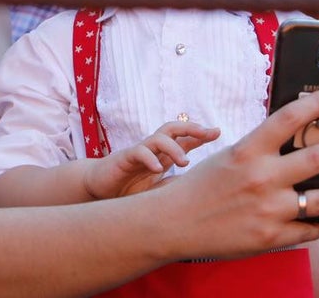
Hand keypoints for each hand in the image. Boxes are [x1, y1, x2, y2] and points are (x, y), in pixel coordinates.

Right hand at [84, 121, 220, 199]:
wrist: (100, 190)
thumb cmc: (130, 189)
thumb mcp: (158, 188)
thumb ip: (176, 184)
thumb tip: (202, 189)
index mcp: (163, 155)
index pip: (184, 139)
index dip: (201, 134)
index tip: (218, 132)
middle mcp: (152, 149)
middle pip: (173, 128)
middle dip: (191, 128)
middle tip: (208, 134)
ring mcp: (139, 151)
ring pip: (158, 138)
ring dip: (173, 147)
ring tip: (184, 163)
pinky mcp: (124, 158)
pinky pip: (138, 152)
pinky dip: (149, 159)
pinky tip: (156, 169)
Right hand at [155, 88, 318, 260]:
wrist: (174, 222)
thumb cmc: (202, 185)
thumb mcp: (230, 156)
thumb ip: (262, 149)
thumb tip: (297, 138)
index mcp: (248, 151)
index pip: (290, 118)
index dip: (318, 103)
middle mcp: (262, 177)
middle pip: (317, 157)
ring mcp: (268, 209)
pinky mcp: (270, 236)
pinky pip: (309, 229)